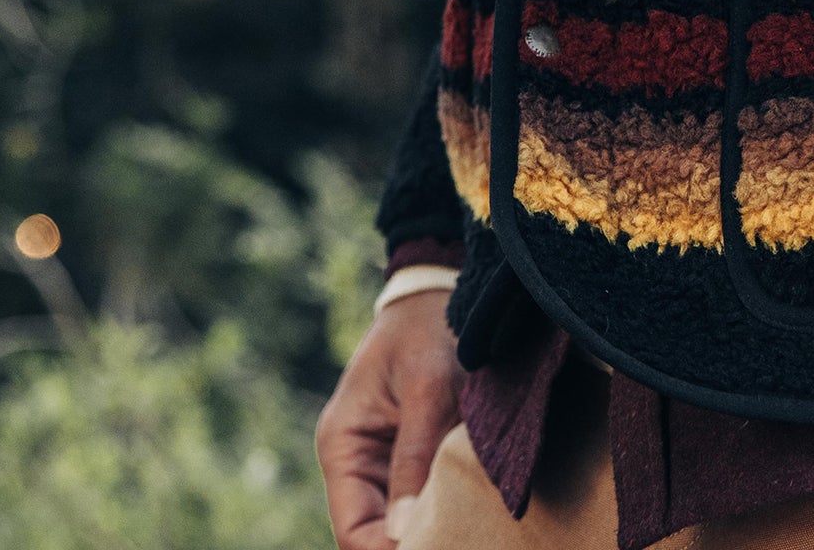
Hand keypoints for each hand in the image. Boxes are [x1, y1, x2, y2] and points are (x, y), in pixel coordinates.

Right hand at [315, 290, 464, 548]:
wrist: (438, 289)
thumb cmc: (427, 329)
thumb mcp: (427, 387)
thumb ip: (414, 457)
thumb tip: (402, 530)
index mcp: (343, 445)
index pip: (353, 530)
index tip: (438, 546)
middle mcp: (356, 460)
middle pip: (374, 532)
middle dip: (413, 541)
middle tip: (459, 539)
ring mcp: (383, 458)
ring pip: (400, 517)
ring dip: (431, 523)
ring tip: (467, 526)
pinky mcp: (413, 450)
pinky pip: (422, 493)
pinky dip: (443, 502)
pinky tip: (471, 506)